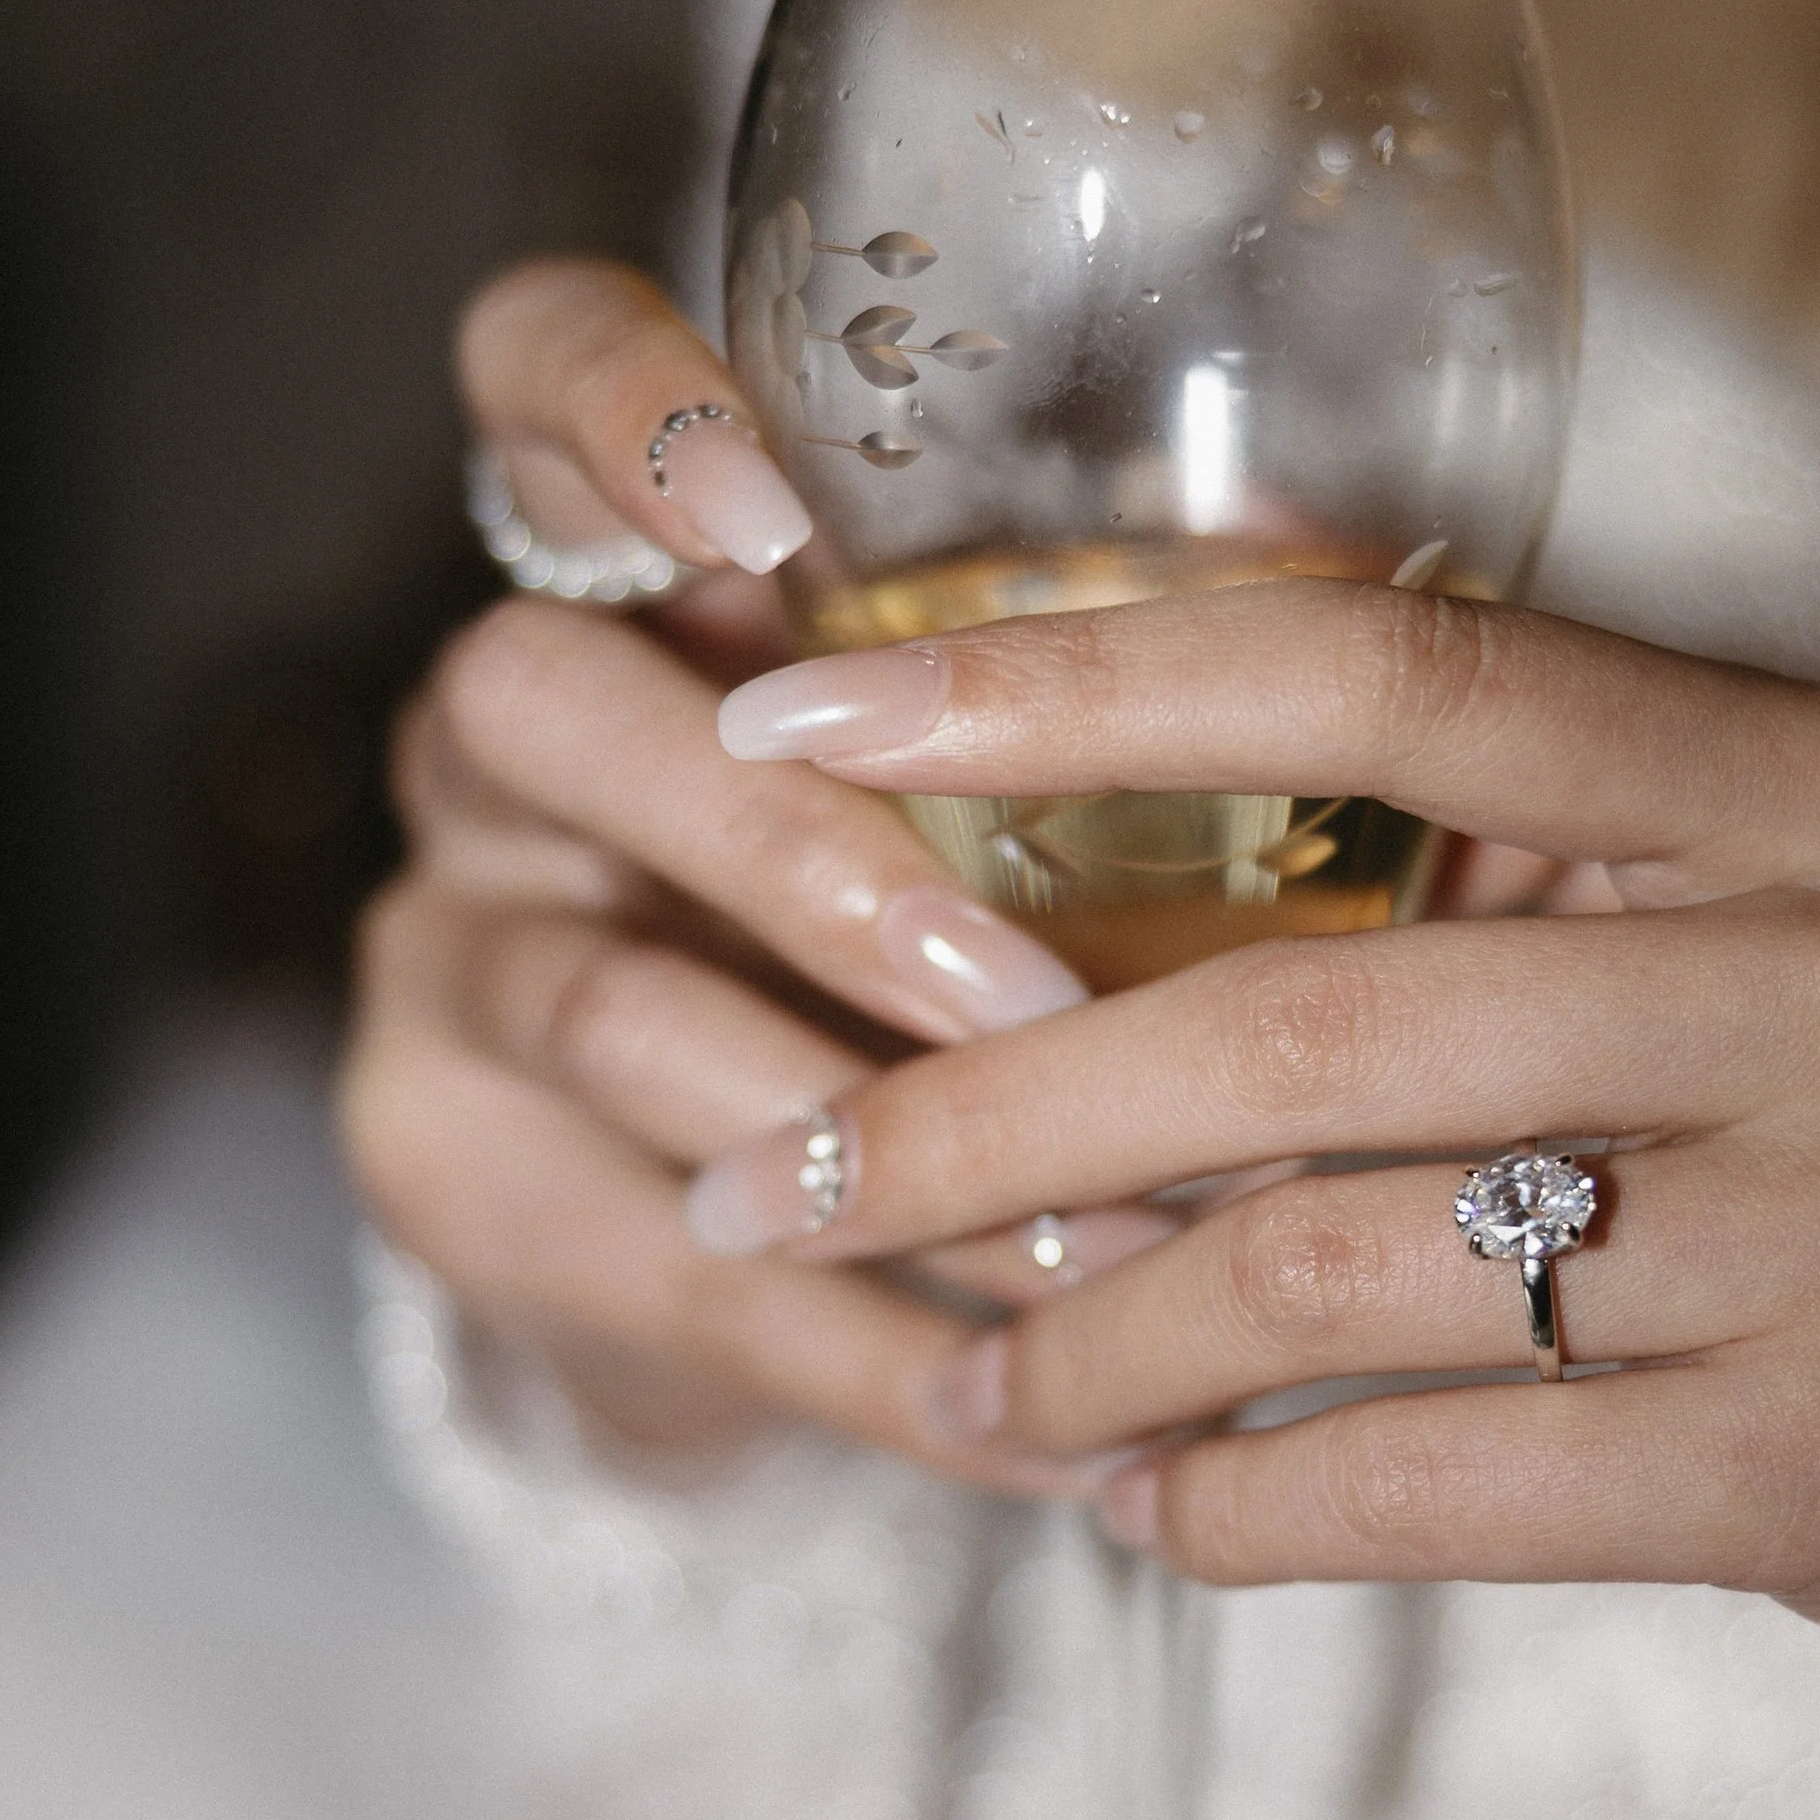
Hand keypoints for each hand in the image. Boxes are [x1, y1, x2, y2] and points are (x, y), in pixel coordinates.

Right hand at [339, 259, 1157, 1478]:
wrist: (731, 1244)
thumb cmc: (936, 947)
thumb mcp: (996, 798)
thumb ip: (1110, 712)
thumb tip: (1383, 639)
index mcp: (629, 583)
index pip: (524, 383)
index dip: (612, 403)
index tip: (768, 512)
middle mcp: (492, 740)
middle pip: (537, 701)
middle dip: (799, 852)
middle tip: (1023, 990)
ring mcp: (436, 948)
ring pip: (596, 1004)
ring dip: (864, 1131)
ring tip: (1103, 1241)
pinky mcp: (440, 1168)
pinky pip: (663, 1261)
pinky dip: (885, 1350)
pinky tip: (1060, 1436)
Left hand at [691, 579, 1819, 1728]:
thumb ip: (1548, 803)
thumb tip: (1214, 617)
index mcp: (1816, 782)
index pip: (1371, 680)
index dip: (1052, 690)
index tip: (787, 740)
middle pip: (1281, 1008)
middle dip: (965, 1116)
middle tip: (771, 1184)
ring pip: (1325, 1260)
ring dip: (1084, 1345)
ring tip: (970, 1395)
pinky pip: (1430, 1479)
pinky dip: (1242, 1511)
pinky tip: (1158, 1518)